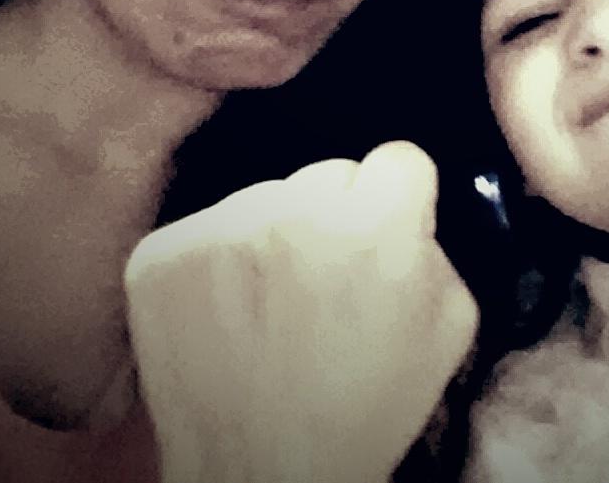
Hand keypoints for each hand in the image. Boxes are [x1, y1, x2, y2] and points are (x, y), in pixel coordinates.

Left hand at [124, 141, 478, 482]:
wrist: (260, 478)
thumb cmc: (361, 414)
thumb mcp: (447, 330)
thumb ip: (436, 249)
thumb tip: (410, 207)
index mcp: (376, 227)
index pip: (397, 158)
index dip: (395, 199)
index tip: (381, 231)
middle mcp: (294, 212)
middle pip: (327, 173)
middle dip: (334, 216)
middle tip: (325, 285)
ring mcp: (219, 230)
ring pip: (264, 196)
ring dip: (273, 236)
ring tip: (273, 310)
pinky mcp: (161, 254)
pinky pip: (205, 226)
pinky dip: (216, 262)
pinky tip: (229, 315)